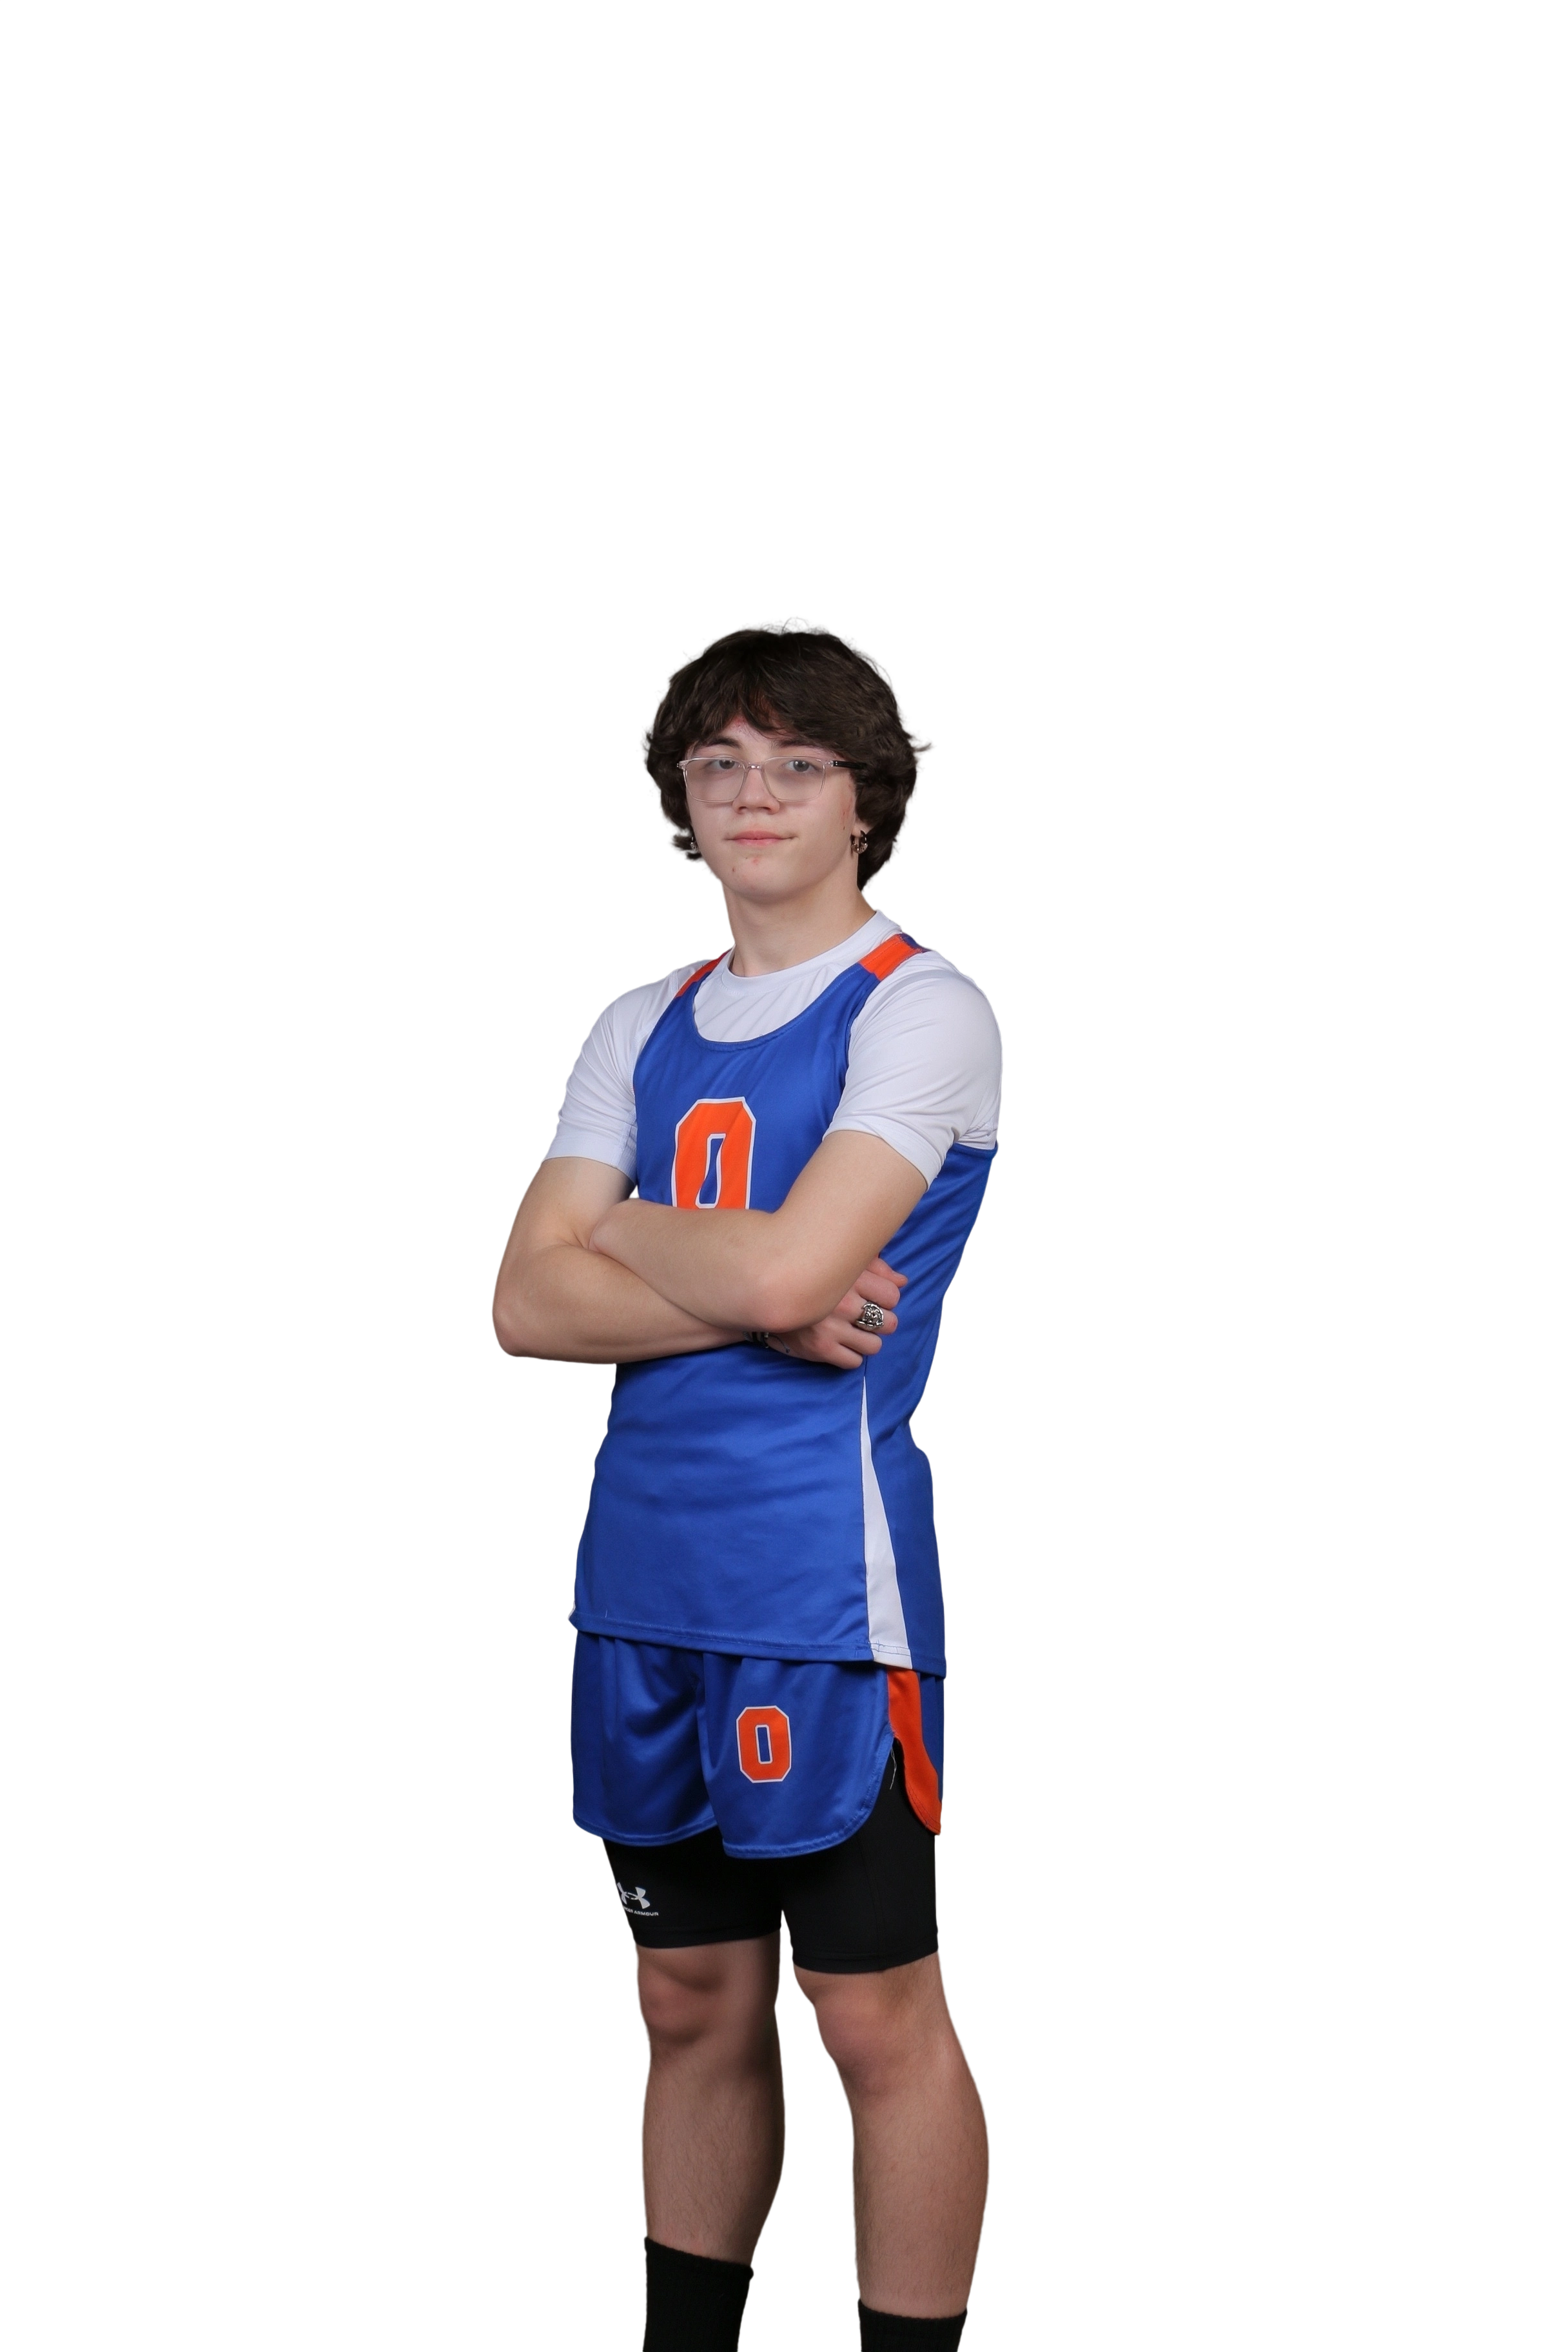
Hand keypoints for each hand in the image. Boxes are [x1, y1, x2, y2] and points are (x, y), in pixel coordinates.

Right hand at [760, 1256, 906, 1369]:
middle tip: (866, 1318)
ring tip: (854, 1332)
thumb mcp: (841, 1263)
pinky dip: (852, 1355)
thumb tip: (903, 1282)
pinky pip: (854, 1362)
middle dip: (882, 1322)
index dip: (888, 1299)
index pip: (893, 1296)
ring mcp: (831, 1327)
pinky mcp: (820, 1349)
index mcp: (849, 1277)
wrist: (766, 1295)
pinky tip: (842, 1344)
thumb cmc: (810, 1276)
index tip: (875, 1299)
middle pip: (889, 1322)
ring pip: (874, 1346)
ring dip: (867, 1340)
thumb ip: (875, 1267)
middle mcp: (842, 1302)